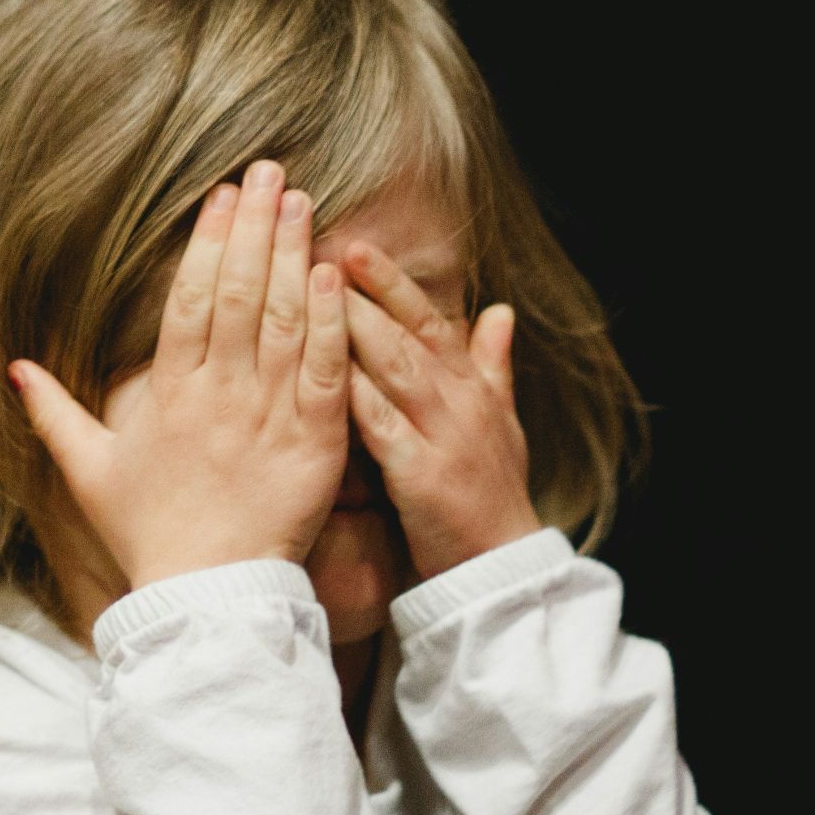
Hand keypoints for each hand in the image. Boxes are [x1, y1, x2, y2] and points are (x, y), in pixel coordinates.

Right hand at [7, 160, 350, 588]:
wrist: (207, 598)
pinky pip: (324, 371)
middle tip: (272, 173)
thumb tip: (15, 368)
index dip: (207, 242)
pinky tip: (334, 274)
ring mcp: (268, 416)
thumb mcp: (90, 473)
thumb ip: (55, 414)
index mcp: (169, 395)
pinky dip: (330, 321)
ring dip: (295, 255)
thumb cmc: (149, 536)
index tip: (222, 195)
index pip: (190, 300)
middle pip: (239, 293)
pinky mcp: (314, 443)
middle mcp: (219, 395)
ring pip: (283, 320)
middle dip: (256, 227)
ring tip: (304, 202)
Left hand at [341, 240, 543, 580]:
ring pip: (395, 367)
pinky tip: (320, 372)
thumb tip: (501, 309)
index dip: (391, 282)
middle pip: (407, 332)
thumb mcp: (501, 423)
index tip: (354, 245)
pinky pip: (383, 426)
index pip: (428, 320)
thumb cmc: (492, 495)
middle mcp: (459, 401)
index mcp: (471, 386)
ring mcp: (443, 436)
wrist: (502, 569)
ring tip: (312, 291)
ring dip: (355, 326)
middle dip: (364, 289)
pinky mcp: (422, 475)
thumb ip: (493, 364)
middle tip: (319, 248)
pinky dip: (354, 396)